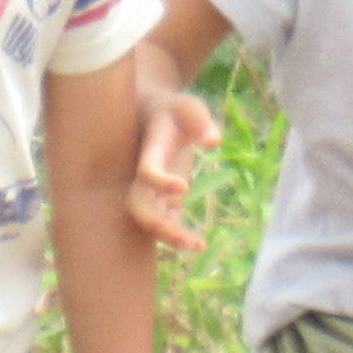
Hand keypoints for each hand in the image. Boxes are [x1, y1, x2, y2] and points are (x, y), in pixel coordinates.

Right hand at [126, 84, 221, 252]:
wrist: (155, 117)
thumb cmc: (174, 110)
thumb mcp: (189, 107)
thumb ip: (200, 121)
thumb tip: (213, 142)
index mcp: (151, 151)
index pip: (147, 171)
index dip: (160, 181)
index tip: (184, 187)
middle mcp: (145, 175)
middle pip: (139, 205)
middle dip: (157, 223)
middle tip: (185, 237)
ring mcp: (152, 189)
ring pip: (149, 219)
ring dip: (169, 236)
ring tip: (198, 245)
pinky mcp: (164, 198)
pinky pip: (165, 222)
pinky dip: (178, 236)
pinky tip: (199, 245)